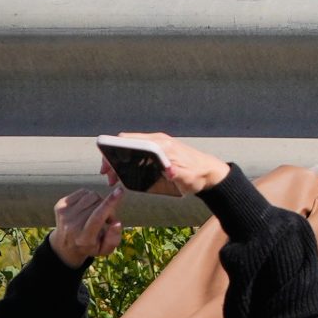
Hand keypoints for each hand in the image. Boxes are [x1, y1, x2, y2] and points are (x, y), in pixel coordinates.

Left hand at [50, 185, 123, 266]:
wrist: (65, 246)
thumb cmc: (90, 246)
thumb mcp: (104, 249)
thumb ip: (113, 239)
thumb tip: (117, 223)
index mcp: (84, 238)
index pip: (98, 217)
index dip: (109, 203)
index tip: (120, 191)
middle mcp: (71, 226)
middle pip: (97, 203)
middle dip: (107, 206)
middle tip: (106, 218)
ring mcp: (64, 215)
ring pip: (91, 195)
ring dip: (98, 201)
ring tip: (96, 212)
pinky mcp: (60, 206)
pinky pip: (83, 192)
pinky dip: (88, 197)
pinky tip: (87, 208)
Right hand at [103, 132, 229, 198]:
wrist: (210, 173)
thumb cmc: (197, 174)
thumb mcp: (186, 177)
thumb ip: (175, 172)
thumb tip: (167, 169)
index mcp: (161, 145)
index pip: (130, 140)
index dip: (114, 149)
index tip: (107, 164)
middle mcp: (158, 141)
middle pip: (126, 143)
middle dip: (113, 157)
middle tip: (108, 175)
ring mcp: (158, 145)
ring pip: (131, 148)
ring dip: (120, 161)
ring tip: (114, 178)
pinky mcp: (160, 151)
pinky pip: (138, 152)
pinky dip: (128, 160)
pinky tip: (126, 173)